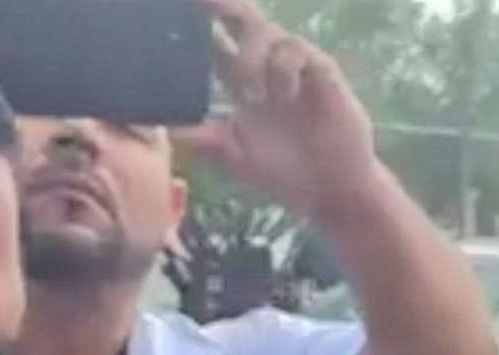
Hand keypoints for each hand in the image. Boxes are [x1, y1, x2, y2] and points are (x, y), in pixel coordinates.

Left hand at [181, 0, 377, 220]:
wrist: (332, 192)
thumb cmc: (286, 176)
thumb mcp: (236, 157)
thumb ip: (204, 138)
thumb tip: (166, 126)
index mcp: (240, 81)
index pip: (211, 40)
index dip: (194, 22)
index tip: (170, 9)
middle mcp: (264, 66)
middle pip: (238, 17)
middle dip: (219, 2)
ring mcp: (293, 67)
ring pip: (264, 32)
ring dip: (251, 58)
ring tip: (255, 97)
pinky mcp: (321, 71)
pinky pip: (294, 49)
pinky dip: (282, 67)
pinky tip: (285, 95)